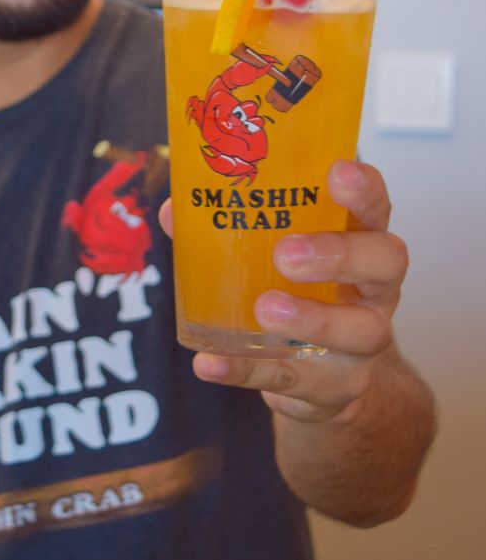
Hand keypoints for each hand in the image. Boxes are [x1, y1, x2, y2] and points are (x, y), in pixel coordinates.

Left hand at [158, 160, 407, 424]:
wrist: (317, 372)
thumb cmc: (294, 290)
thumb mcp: (266, 253)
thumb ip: (225, 226)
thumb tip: (174, 210)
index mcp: (359, 238)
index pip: (375, 205)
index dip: (364, 188)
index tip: (336, 173)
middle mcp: (375, 287)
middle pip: (385, 261)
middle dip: (339, 254)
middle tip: (286, 255)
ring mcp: (364, 339)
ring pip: (362, 330)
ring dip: (311, 320)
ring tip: (264, 310)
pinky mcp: (337, 386)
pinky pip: (299, 380)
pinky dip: (250, 371)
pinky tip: (211, 364)